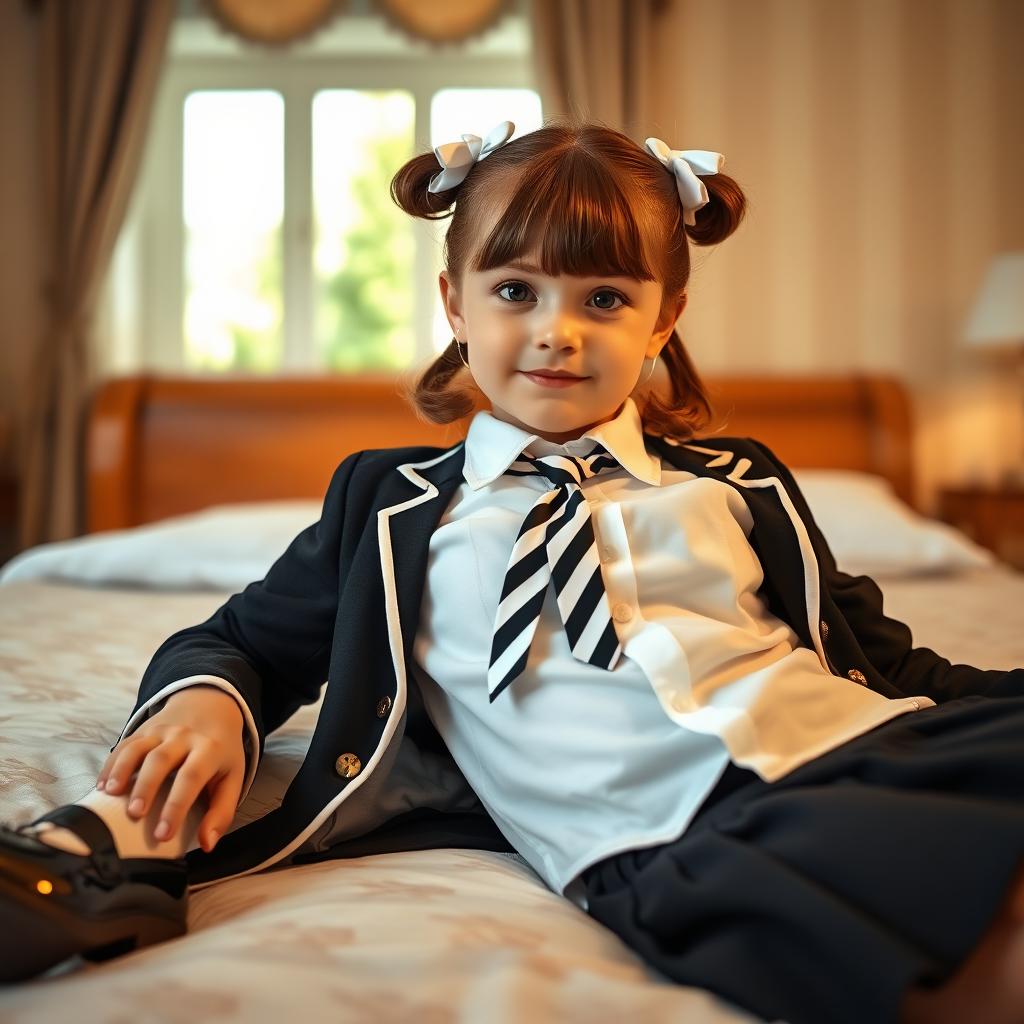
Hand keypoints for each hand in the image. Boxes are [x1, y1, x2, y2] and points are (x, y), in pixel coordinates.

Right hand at [96, 685, 245, 852]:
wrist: (210, 705)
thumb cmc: (221, 751)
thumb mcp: (232, 777)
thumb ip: (222, 811)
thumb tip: (207, 845)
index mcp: (210, 749)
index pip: (191, 777)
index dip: (176, 806)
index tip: (162, 835)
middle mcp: (184, 736)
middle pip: (160, 760)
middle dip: (145, 787)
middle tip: (134, 815)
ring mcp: (161, 730)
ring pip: (138, 748)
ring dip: (121, 771)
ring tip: (110, 796)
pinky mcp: (144, 729)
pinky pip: (124, 745)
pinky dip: (111, 765)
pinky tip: (102, 786)